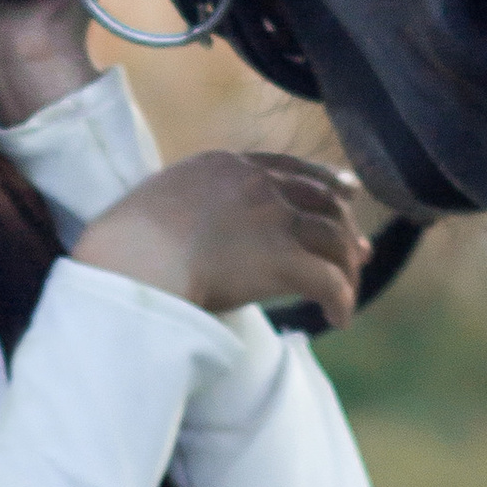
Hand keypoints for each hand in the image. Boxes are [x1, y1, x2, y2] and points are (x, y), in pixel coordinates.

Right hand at [74, 150, 370, 329]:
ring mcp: (273, 219)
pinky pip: (329, 281)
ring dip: (347, 270)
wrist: (131, 261)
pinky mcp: (283, 260)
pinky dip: (342, 301)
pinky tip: (339, 321)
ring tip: (346, 296)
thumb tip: (193, 229)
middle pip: (322, 200)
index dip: (325, 180)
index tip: (346, 192)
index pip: (290, 166)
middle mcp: (257, 183)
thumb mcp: (159, 201)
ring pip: (334, 239)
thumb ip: (189, 203)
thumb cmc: (126, 242)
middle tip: (360, 253)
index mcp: (227, 165)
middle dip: (346, 227)